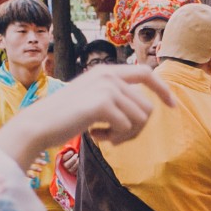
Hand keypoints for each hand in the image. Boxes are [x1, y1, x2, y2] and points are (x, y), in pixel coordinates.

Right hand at [0, 65, 173, 166]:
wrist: (38, 125)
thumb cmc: (62, 118)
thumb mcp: (90, 100)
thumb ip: (114, 97)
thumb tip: (145, 109)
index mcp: (105, 72)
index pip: (145, 73)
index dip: (161, 89)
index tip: (172, 105)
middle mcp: (108, 75)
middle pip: (146, 107)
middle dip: (136, 129)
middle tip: (114, 138)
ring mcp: (106, 88)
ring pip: (140, 119)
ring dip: (124, 135)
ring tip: (102, 135)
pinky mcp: (103, 104)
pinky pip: (127, 127)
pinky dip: (114, 138)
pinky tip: (94, 135)